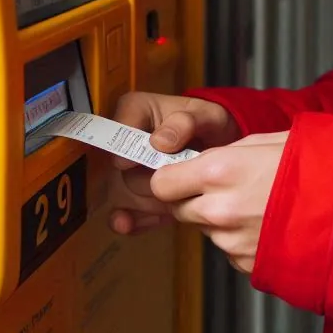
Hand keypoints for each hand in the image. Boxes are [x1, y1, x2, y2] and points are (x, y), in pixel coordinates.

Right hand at [108, 92, 241, 235]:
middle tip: (177, 179)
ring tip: (179, 196)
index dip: (122, 150)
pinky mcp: (130, 196)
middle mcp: (122, 142)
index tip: (130, 163)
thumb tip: (159, 142)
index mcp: (134, 111)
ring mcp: (123, 172)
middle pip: (120, 170)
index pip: (114, 129)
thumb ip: (185, 123)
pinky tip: (146, 221)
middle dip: (149, 180)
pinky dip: (136, 220)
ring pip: (123, 194)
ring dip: (150, 201)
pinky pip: (124, 213)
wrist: (218, 147)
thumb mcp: (205, 116)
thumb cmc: (207, 124)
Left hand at [148, 131, 288, 273]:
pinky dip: (242, 238)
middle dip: (195, 198)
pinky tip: (269, 223)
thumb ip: (230, 152)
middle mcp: (218, 210)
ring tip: (260, 203)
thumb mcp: (270, 140)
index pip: (162, 183)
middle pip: (180, 209)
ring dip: (221, 219)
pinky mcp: (246, 266)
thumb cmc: (318, 167)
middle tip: (227, 186)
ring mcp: (232, 242)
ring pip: (207, 230)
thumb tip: (207, 160)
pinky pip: (230, 250)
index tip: (179, 173)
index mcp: (219, 171)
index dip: (170, 178)